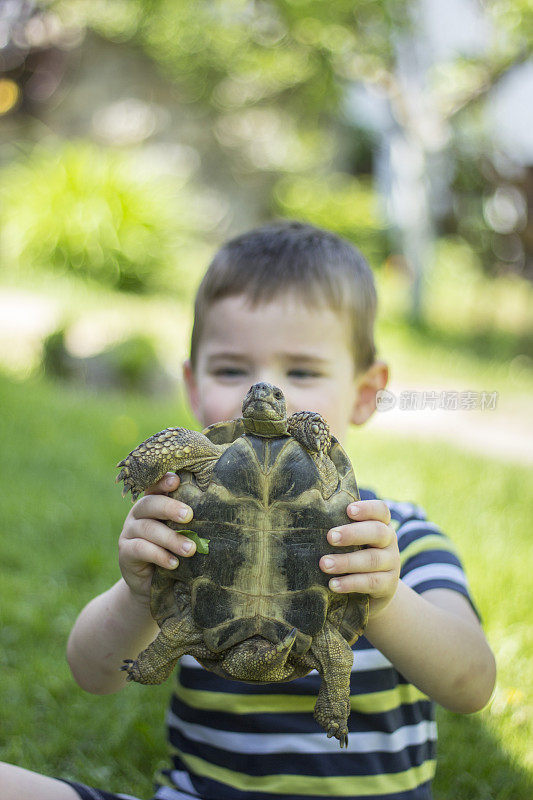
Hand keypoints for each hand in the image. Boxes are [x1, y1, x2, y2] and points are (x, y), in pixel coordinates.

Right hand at [118, 472, 194, 602]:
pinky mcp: (125, 552)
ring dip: (171, 538)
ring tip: (190, 549)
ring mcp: (129, 532)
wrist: (152, 584)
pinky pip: (140, 549)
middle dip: (170, 507)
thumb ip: (189, 522)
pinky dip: (159, 555)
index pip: (155, 486)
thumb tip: (218, 514)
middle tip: (189, 515)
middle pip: (150, 503)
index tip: (177, 481)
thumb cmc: (173, 551)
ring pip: (147, 528)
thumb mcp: (181, 534)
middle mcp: (138, 514)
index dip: (163, 481)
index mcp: (153, 503)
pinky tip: (174, 563)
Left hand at [319, 499, 399, 616]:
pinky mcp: (388, 584)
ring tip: (324, 564)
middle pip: (377, 532)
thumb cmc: (356, 555)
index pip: (381, 510)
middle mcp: (390, 541)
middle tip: (330, 537)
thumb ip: (339, 528)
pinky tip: (333, 584)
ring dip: (346, 561)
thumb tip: (307, 519)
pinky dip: (351, 583)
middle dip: (352, 534)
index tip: (349, 510)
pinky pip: (371, 583)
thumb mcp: (353, 540)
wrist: (376, 589)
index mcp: (381, 524)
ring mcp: (392, 563)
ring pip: (372, 559)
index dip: (367, 509)